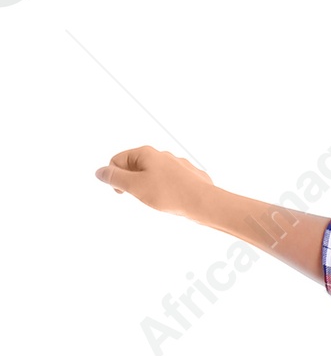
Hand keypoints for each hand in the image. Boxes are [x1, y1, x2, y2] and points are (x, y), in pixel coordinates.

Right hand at [94, 145, 213, 215]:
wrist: (205, 203)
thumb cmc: (170, 194)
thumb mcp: (136, 186)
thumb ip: (115, 179)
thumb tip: (100, 172)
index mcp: (146, 152)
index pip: (117, 160)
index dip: (114, 178)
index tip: (123, 193)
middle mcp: (162, 155)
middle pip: (135, 167)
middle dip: (133, 183)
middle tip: (142, 197)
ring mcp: (177, 165)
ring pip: (154, 176)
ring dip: (150, 189)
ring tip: (160, 200)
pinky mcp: (189, 177)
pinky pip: (170, 183)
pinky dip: (167, 192)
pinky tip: (174, 202)